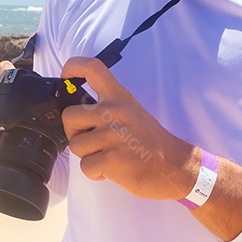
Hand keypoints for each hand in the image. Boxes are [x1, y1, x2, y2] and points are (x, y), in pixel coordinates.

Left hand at [60, 56, 199, 200]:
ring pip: (75, 145)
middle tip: (90, 141)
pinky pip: (86, 166)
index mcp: (120, 98)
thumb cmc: (152, 143)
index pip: (93, 68)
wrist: (175, 167)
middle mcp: (115, 112)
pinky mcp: (113, 158)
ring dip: (87, 156)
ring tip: (106, 157)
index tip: (65, 77)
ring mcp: (113, 135)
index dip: (72, 67)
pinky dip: (94, 173)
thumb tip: (78, 112)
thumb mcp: (133, 113)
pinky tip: (110, 170)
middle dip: (73, 132)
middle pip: (69, 115)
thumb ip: (108, 108)